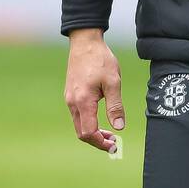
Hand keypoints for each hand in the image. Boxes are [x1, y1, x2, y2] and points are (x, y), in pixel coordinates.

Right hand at [64, 29, 124, 152]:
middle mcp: (72, 103)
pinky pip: (78, 116)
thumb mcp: (113, 82)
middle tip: (114, 142)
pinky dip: (88, 123)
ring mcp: (69, 99)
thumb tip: (119, 126)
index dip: (101, 142)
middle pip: (82, 133)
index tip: (114, 145)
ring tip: (110, 133)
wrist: (84, 42)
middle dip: (97, 141)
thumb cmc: (100, 59)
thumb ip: (115, 106)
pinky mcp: (70, 95)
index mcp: (83, 101)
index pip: (89, 132)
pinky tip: (100, 120)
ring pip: (79, 125)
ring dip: (93, 132)